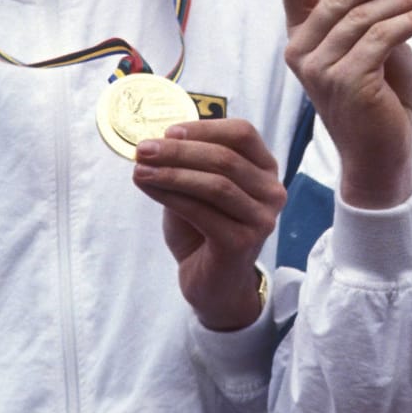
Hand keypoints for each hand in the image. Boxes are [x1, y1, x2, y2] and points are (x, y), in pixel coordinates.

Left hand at [132, 118, 283, 331]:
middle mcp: (272, 192)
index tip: (168, 131)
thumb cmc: (204, 231)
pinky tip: (148, 188)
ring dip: (172, 173)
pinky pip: (202, 211)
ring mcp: (261, 219)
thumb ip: (187, 165)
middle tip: (143, 149)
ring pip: (215, 184)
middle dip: (179, 151)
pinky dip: (171, 196)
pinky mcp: (243, 242)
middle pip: (226, 158)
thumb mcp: (197, 189)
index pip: (243, 134)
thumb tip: (155, 144)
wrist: (213, 284)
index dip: (205, 128)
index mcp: (265, 170)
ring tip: (139, 169)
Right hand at [279, 0, 411, 208]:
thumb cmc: (378, 98)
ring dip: (406, 0)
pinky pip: (383, 37)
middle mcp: (302, 52)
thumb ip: (370, 14)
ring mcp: (321, 69)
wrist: (381, 154)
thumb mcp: (370, 47)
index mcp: (302, 37)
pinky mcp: (348, 82)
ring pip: (364, 16)